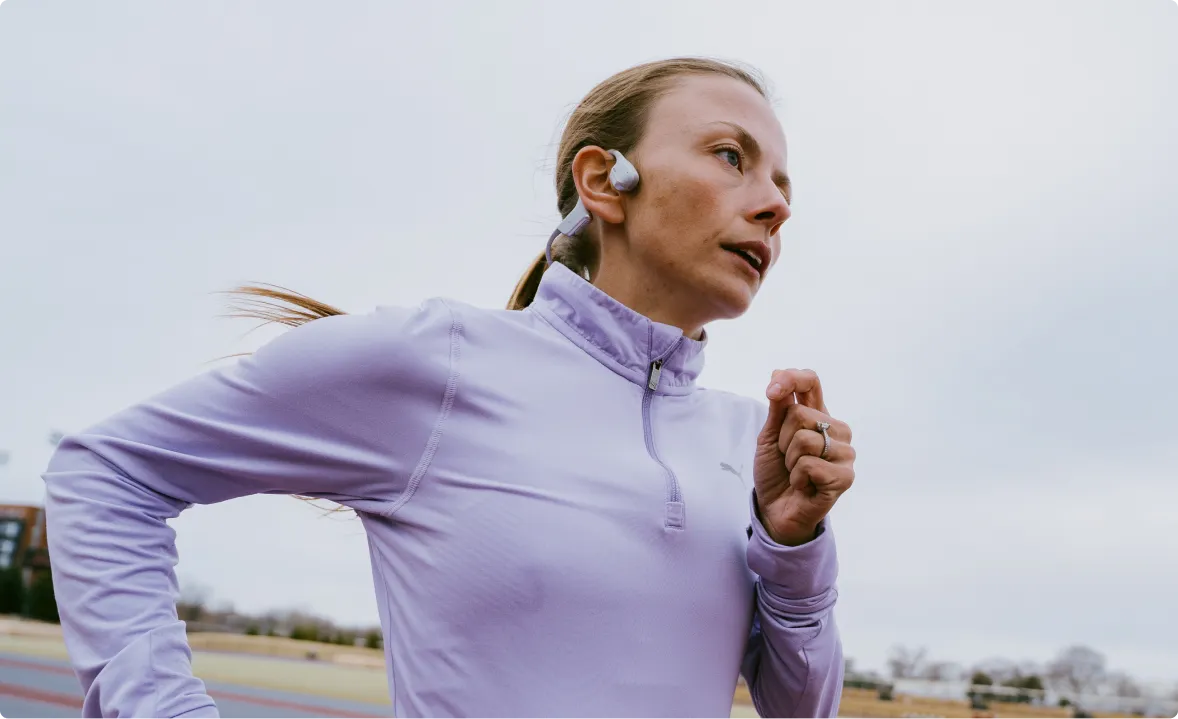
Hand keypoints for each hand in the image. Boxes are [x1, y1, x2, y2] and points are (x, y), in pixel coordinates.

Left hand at [753, 369, 855, 545]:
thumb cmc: (776, 472)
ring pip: (805, 440)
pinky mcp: (845, 477)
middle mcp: (837, 430)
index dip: (791, 379)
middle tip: (787, 458)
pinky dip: (797, 477)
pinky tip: (803, 486)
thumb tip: (779, 373)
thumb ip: (778, 408)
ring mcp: (844, 453)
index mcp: (819, 415)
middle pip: (800, 414)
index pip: (811, 382)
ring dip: (789, 460)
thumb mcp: (769, 436)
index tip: (771, 390)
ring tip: (795, 472)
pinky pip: (810, 465)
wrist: (775, 509)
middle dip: (781, 439)